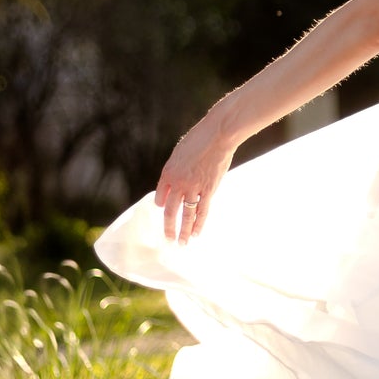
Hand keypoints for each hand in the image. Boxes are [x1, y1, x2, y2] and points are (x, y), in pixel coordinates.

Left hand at [154, 111, 233, 244]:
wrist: (218, 135)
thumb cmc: (200, 139)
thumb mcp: (181, 152)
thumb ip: (176, 168)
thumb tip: (174, 180)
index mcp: (168, 172)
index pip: (161, 195)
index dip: (161, 204)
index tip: (162, 210)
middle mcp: (178, 183)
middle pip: (171, 211)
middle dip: (168, 227)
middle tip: (168, 239)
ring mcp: (193, 188)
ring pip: (186, 215)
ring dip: (183, 231)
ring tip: (181, 243)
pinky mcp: (209, 190)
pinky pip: (202, 211)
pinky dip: (199, 223)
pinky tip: (196, 233)